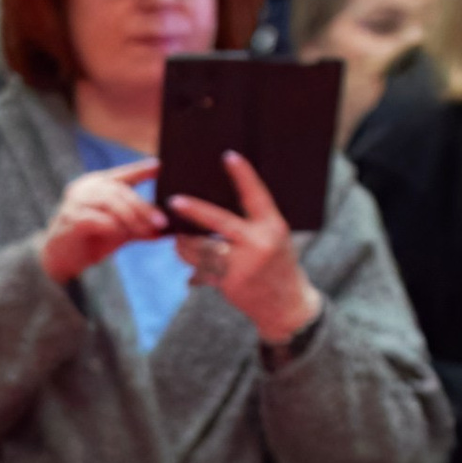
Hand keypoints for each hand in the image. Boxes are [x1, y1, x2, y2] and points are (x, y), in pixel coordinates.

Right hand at [39, 159, 163, 283]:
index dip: (142, 169)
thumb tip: (166, 228)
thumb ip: (141, 225)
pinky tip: (120, 235)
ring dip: (131, 218)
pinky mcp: (70, 218)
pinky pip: (97, 219)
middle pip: (120, 190)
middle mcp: (86, 187)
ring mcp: (76, 201)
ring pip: (110, 203)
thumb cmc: (95, 239)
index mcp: (99, 184)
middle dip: (143, 207)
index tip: (161, 166)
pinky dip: (112, 227)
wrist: (64, 258)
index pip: (125, 174)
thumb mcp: (123, 230)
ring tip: (146, 231)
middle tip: (161, 222)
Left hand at [168, 153, 322, 347]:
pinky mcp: (229, 282)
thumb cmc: (278, 266)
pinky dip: (191, 264)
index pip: (256, 196)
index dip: (243, 175)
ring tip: (178, 237)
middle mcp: (259, 244)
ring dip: (185, 242)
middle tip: (174, 200)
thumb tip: (214, 203)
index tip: (228, 155)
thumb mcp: (275, 241)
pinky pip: (200, 267)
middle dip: (194, 210)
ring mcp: (244, 265)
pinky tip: (189, 261)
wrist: (288, 307)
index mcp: (274, 228)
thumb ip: (253, 224)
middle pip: (219, 221)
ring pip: (201, 246)